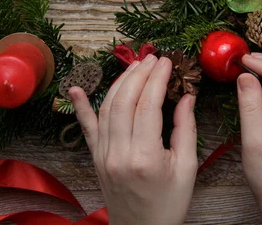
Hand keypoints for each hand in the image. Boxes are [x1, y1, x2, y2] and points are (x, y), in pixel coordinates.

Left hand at [70, 55, 197, 224]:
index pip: (147, 105)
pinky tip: (75, 88)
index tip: (167, 62)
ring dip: (120, 82)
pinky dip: (80, 107)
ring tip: (135, 66)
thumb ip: (185, 129)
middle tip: (152, 57)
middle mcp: (118, 154)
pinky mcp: (95, 158)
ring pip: (106, 108)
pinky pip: (86, 128)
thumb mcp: (187, 168)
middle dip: (139, 74)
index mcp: (145, 157)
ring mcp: (103, 156)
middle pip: (124, 101)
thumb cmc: (169, 204)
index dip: (157, 79)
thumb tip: (187, 96)